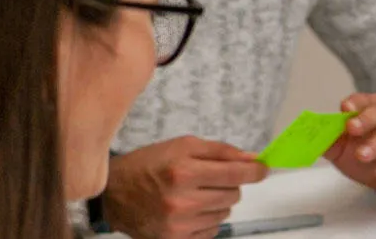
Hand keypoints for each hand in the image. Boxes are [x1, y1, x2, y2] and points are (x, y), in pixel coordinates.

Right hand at [104, 136, 269, 238]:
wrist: (113, 193)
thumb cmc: (149, 165)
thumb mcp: (182, 146)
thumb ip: (221, 151)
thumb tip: (254, 160)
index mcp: (183, 171)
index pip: (236, 174)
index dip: (255, 171)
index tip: (262, 169)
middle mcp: (181, 200)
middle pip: (233, 194)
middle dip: (228, 184)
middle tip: (208, 179)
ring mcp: (179, 224)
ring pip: (225, 213)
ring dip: (217, 203)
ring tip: (194, 194)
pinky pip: (212, 230)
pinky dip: (207, 219)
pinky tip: (189, 210)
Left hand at [325, 93, 375, 201]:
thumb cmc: (368, 157)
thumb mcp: (343, 150)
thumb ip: (328, 142)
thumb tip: (308, 137)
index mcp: (374, 109)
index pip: (366, 100)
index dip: (356, 102)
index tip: (344, 107)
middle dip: (366, 118)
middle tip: (351, 128)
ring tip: (362, 155)